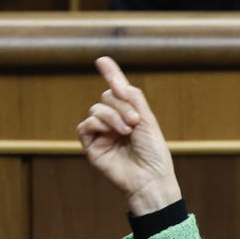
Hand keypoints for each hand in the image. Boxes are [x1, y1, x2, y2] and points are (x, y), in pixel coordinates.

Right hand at [77, 56, 180, 215]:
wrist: (150, 178)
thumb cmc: (154, 153)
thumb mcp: (148, 120)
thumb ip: (134, 99)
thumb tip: (118, 81)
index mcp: (131, 116)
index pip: (119, 92)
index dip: (111, 76)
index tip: (103, 60)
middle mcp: (115, 123)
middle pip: (107, 97)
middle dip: (121, 104)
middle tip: (135, 120)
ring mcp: (102, 134)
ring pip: (96, 109)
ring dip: (112, 116)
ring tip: (127, 130)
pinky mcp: (92, 146)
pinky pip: (85, 125)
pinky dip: (97, 124)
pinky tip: (111, 133)